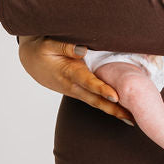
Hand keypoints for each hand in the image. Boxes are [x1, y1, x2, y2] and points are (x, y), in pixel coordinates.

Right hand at [17, 36, 134, 123]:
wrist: (31, 61)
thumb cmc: (42, 50)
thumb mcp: (50, 44)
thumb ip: (66, 46)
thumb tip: (83, 49)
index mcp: (68, 73)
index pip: (87, 82)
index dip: (101, 89)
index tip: (115, 96)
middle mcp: (73, 86)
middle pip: (95, 100)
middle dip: (113, 109)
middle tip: (131, 117)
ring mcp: (76, 91)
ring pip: (96, 103)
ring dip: (113, 112)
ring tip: (132, 120)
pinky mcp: (79, 92)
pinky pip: (95, 101)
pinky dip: (108, 107)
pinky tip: (122, 113)